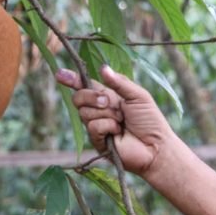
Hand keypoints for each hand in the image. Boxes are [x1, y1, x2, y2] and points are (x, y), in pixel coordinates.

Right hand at [55, 65, 174, 176]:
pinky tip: (118, 132)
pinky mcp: (97, 140)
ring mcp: (96, 125)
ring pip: (85, 112)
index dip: (71, 79)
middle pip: (78, 97)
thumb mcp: (138, 95)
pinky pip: (93, 126)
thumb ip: (119, 82)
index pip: (84, 86)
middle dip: (91, 96)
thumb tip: (102, 68)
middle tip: (107, 101)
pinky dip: (107, 126)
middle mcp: (98, 110)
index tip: (60, 74)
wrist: (156, 146)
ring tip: (121, 121)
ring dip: (106, 114)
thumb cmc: (150, 120)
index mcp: (107, 96)